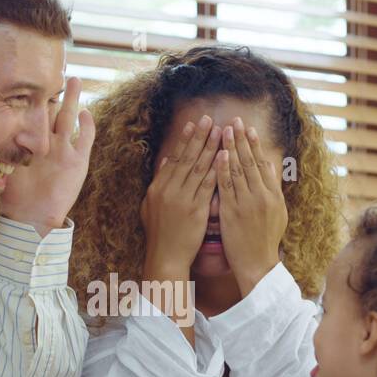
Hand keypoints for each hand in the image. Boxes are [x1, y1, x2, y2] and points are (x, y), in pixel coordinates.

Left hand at [0, 76, 95, 235]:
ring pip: (69, 119)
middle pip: (52, 110)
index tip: (22, 78)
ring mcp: (64, 152)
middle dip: (53, 92)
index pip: (30, 114)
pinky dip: (87, 127)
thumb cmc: (14, 199)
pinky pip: (86, 141)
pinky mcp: (78, 163)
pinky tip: (86, 113)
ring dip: (73, 100)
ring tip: (73, 80)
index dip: (29, 97)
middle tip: (54, 70)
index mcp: (30, 142)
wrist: (31, 220)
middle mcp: (48, 143)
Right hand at [141, 115, 220, 278]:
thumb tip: (166, 160)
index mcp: (158, 188)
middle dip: (199, 137)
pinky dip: (217, 169)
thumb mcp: (151, 206)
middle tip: (209, 119)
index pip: (175, 158)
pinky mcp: (195, 210)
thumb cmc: (160, 234)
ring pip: (199, 168)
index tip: (194, 124)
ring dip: (211, 148)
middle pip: (187, 158)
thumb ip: (159, 182)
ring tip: (220, 131)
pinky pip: (208, 186)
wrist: (165, 258)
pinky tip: (225, 157)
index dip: (185, 140)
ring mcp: (182, 200)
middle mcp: (169, 190)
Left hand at [216, 118, 287, 295]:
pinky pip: (227, 186)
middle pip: (251, 162)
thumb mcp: (278, 213)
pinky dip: (223, 169)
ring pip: (239, 170)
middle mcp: (262, 196)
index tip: (249, 129)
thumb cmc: (266, 241)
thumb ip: (274, 188)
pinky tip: (219, 154)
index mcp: (273, 195)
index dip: (255, 145)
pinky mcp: (232, 212)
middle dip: (242, 139)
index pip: (263, 164)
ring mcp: (247, 203)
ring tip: (225, 130)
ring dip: (231, 148)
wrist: (258, 265)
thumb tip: (269, 165)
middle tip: (236, 120)